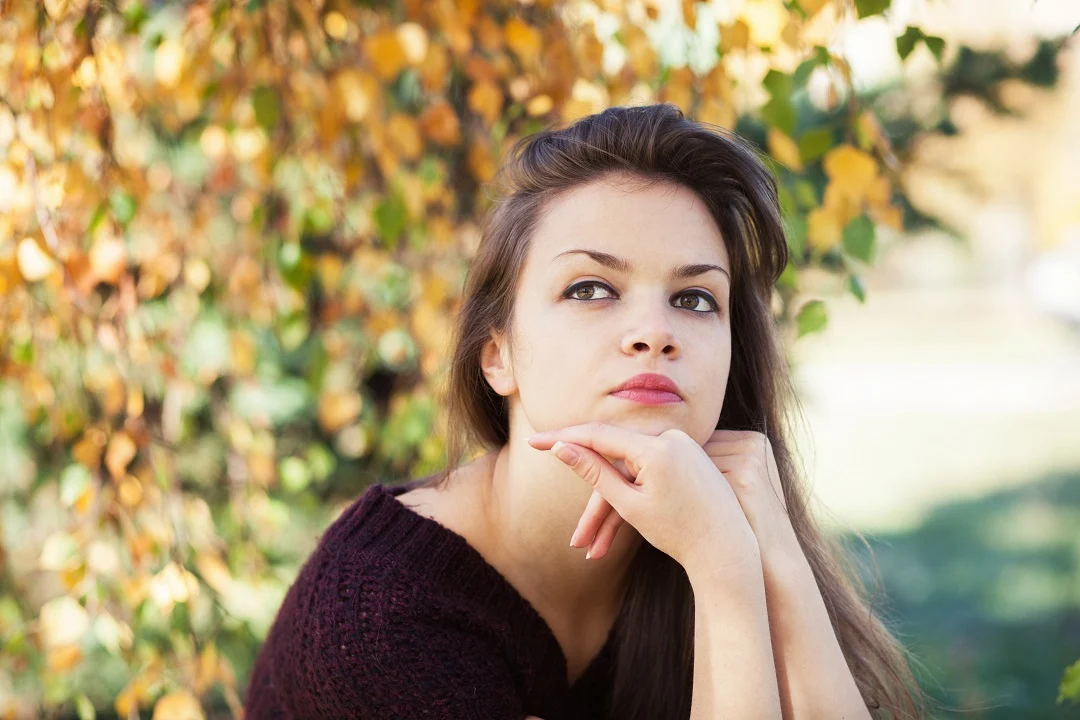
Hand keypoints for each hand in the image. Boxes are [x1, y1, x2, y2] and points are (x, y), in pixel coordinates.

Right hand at [526, 423, 760, 577]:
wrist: (727, 550)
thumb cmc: (679, 532)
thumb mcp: (629, 505)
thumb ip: (594, 472)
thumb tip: (561, 447)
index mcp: (656, 448)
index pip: (597, 435)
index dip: (562, 438)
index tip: (533, 440)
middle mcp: (672, 438)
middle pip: (615, 464)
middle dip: (596, 507)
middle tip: (577, 540)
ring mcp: (683, 446)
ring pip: (631, 473)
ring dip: (614, 510)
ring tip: (600, 551)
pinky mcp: (689, 457)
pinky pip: (651, 473)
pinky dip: (634, 499)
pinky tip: (621, 534)